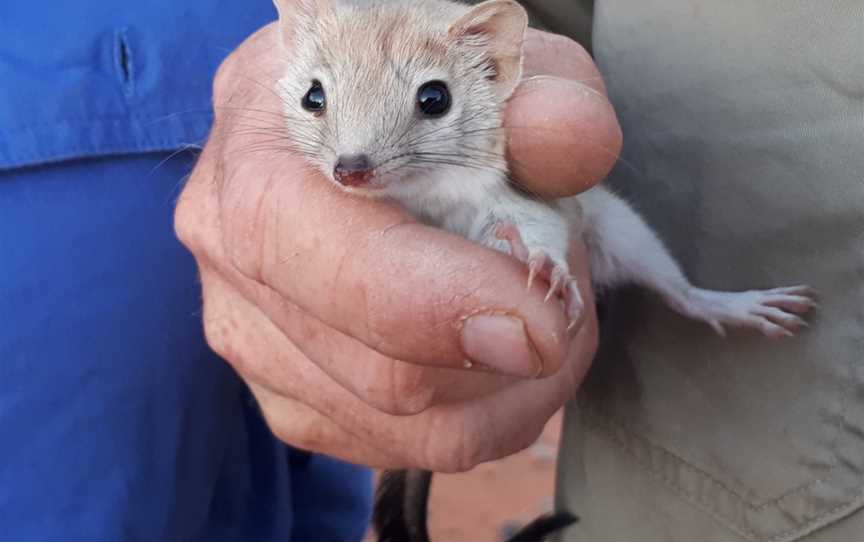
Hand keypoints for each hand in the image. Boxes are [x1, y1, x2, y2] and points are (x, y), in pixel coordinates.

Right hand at [175, 23, 619, 470]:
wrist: (354, 127)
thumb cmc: (414, 96)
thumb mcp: (486, 68)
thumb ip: (538, 93)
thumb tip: (570, 142)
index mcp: (264, 145)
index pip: (327, 255)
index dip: (440, 305)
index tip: (547, 320)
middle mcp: (232, 248)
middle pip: (379, 372)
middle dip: (511, 355)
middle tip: (565, 296)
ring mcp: (249, 332)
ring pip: (402, 430)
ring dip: (508, 389)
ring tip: (539, 317)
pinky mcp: (285, 391)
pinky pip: (395, 449)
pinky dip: (478, 414)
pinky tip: (494, 355)